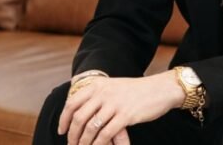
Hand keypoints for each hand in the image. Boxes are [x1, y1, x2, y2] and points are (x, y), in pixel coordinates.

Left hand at [58, 70, 184, 144]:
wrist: (161, 89)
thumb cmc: (137, 90)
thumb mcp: (114, 86)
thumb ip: (97, 94)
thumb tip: (80, 109)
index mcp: (98, 84)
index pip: (72, 102)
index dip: (64, 119)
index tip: (61, 130)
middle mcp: (104, 93)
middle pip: (79, 117)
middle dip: (72, 134)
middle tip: (71, 144)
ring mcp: (114, 104)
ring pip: (90, 128)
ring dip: (83, 142)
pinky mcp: (126, 115)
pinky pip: (105, 134)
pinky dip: (98, 144)